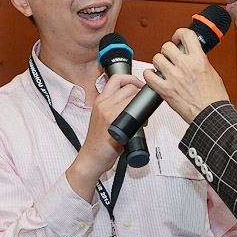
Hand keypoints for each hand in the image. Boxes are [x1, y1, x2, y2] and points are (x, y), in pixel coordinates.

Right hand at [65, 73, 143, 199]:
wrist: (91, 158)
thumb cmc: (98, 142)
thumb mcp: (102, 118)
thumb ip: (113, 107)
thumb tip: (132, 101)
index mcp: (100, 101)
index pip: (117, 79)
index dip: (132, 79)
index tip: (140, 85)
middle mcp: (103, 104)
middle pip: (128, 87)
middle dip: (141, 94)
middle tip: (144, 104)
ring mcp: (108, 113)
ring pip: (132, 97)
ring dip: (142, 106)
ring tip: (143, 118)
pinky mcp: (114, 123)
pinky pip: (132, 113)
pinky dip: (141, 118)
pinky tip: (141, 126)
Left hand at [145, 28, 229, 122]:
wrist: (210, 115)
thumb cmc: (214, 99)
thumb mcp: (212, 73)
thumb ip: (200, 62)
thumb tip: (193, 57)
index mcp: (198, 59)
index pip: (186, 35)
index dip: (179, 34)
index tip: (177, 38)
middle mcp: (185, 66)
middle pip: (167, 46)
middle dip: (167, 51)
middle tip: (169, 57)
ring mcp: (174, 77)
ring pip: (157, 58)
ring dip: (158, 62)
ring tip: (162, 67)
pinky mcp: (165, 90)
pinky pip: (149, 76)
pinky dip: (148, 75)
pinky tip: (153, 76)